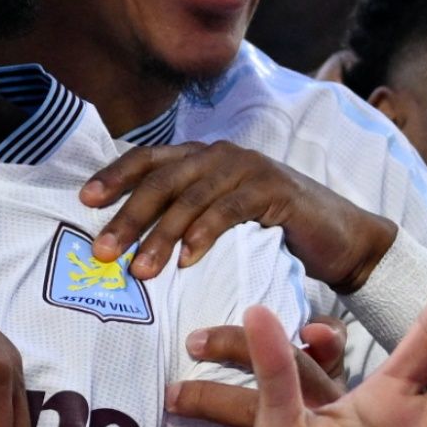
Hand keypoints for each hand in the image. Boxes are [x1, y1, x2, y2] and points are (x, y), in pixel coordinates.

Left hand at [82, 141, 396, 287]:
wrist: (342, 237)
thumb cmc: (275, 230)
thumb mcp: (221, 218)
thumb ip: (183, 217)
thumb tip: (129, 240)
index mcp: (204, 156)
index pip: (150, 159)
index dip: (115, 176)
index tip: (84, 201)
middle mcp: (222, 155)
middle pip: (163, 180)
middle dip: (129, 216)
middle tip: (103, 251)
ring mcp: (249, 168)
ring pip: (192, 198)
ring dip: (161, 236)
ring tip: (140, 271)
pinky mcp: (275, 189)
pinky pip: (230, 210)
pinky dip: (204, 234)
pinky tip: (187, 261)